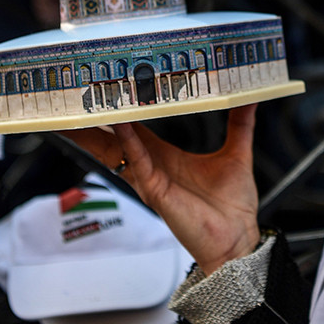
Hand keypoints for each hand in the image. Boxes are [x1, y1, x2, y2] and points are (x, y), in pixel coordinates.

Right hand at [61, 104, 261, 274]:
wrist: (237, 239)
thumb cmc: (231, 206)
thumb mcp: (237, 154)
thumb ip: (240, 124)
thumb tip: (251, 98)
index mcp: (166, 156)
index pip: (134, 125)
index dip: (120, 106)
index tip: (106, 84)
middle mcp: (152, 165)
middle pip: (112, 137)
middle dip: (91, 119)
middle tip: (72, 94)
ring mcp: (150, 178)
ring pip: (115, 150)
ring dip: (98, 130)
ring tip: (81, 107)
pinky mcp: (156, 191)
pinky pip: (138, 163)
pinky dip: (129, 143)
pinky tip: (121, 125)